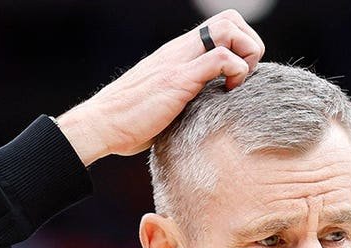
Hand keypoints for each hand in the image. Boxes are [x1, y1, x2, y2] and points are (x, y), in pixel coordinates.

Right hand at [55, 9, 264, 165]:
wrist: (102, 125)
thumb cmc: (129, 122)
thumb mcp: (164, 102)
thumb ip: (185, 97)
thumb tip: (202, 113)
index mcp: (178, 54)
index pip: (220, 26)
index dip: (240, 44)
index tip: (237, 76)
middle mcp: (180, 50)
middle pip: (229, 18)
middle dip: (249, 44)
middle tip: (242, 76)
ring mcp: (179, 61)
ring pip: (228, 28)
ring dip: (245, 54)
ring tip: (236, 83)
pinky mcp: (178, 79)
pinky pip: (221, 58)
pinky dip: (235, 72)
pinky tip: (226, 94)